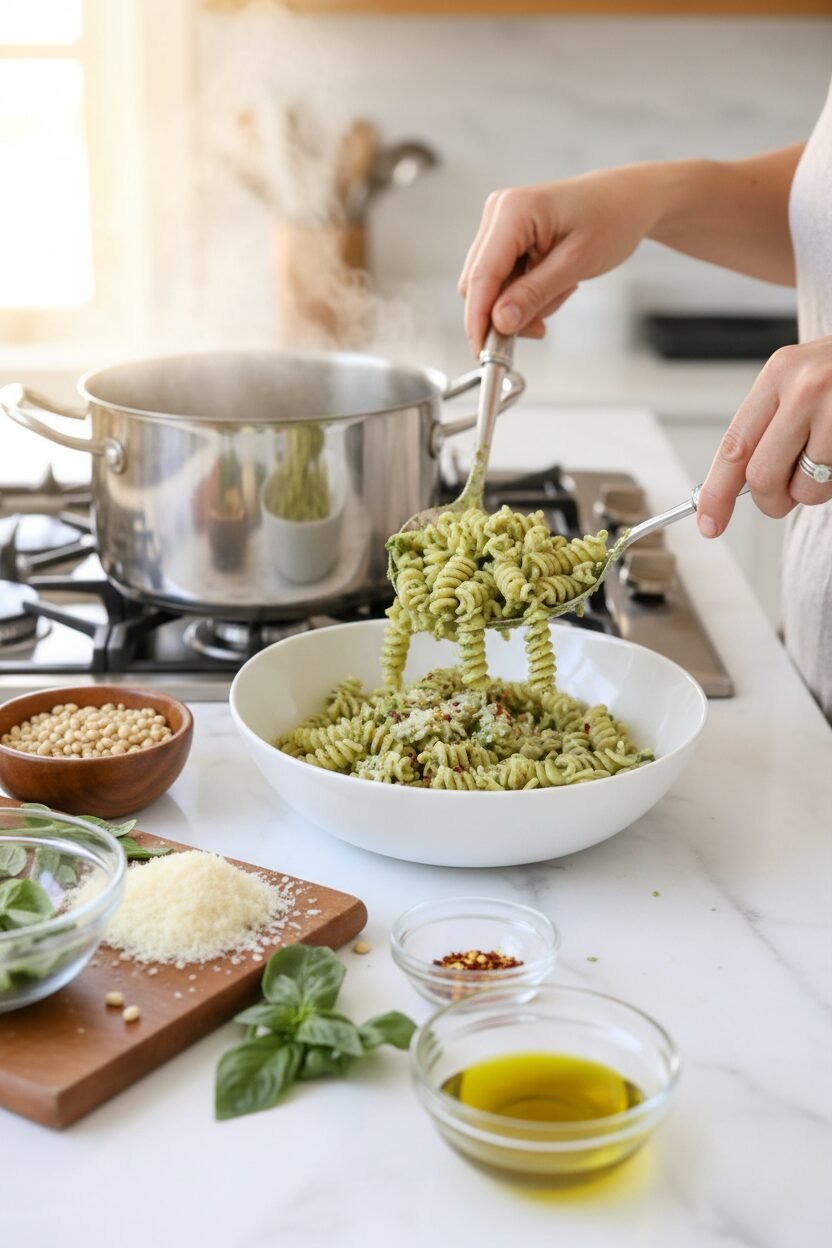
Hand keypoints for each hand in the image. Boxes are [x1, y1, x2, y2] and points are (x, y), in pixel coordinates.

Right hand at [458, 166, 660, 354]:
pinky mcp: (508, 235)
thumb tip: (500, 322)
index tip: (484, 352)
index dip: (478, 318)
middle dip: (505, 313)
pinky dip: (527, 293)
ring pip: (492, 286)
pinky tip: (555, 285)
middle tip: (541, 328)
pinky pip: (505, 278)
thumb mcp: (577, 263)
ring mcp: (501, 223)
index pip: (481, 276)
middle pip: (479, 283)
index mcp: (514, 211)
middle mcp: (499, 212)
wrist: (630, 199)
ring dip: (521, 303)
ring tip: (562, 291)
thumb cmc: (613, 218)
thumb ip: (534, 294)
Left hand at [697, 337, 831, 536]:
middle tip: (785, 495)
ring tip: (829, 460)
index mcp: (779, 373)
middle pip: (763, 477)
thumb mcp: (800, 380)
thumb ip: (770, 424)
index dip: (717, 492)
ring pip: (806, 489)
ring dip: (813, 491)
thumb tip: (735, 484)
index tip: (709, 522)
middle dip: (771, 500)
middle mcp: (806, 387)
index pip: (734, 446)